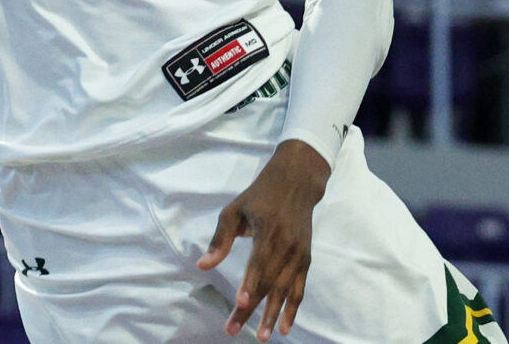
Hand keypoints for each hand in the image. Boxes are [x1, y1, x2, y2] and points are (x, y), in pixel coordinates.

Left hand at [196, 139, 330, 338]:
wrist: (298, 181)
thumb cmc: (260, 195)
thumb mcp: (235, 209)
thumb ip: (220, 239)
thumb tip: (203, 266)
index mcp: (268, 230)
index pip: (259, 261)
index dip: (250, 283)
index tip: (241, 302)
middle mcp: (286, 244)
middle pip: (268, 282)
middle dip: (251, 309)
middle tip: (233, 329)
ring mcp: (298, 253)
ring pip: (284, 290)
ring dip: (273, 315)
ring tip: (262, 337)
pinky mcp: (305, 259)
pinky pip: (299, 288)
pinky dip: (293, 309)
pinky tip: (285, 328)